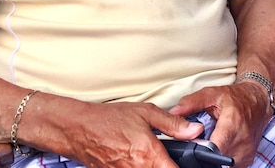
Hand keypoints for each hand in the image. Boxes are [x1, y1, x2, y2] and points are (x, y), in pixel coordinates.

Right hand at [38, 97, 203, 167]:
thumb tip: (195, 130)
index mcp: (149, 154)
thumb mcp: (145, 113)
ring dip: (154, 167)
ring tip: (153, 158)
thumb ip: (173, 124)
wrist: (79, 129)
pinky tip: (139, 161)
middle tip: (168, 158)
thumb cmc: (110, 119)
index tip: (192, 165)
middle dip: (168, 167)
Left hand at [169, 82, 271, 167]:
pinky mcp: (248, 159)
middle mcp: (242, 140)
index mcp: (233, 123)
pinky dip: (223, 160)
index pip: (216, 148)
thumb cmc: (235, 97)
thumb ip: (191, 103)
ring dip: (214, 159)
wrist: (258, 102)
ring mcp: (246, 152)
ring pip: (223, 165)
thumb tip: (173, 112)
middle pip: (217, 159)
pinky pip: (231, 166)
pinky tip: (219, 149)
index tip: (192, 147)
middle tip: (198, 145)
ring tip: (209, 145)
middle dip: (205, 155)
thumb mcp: (212, 94)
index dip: (201, 151)